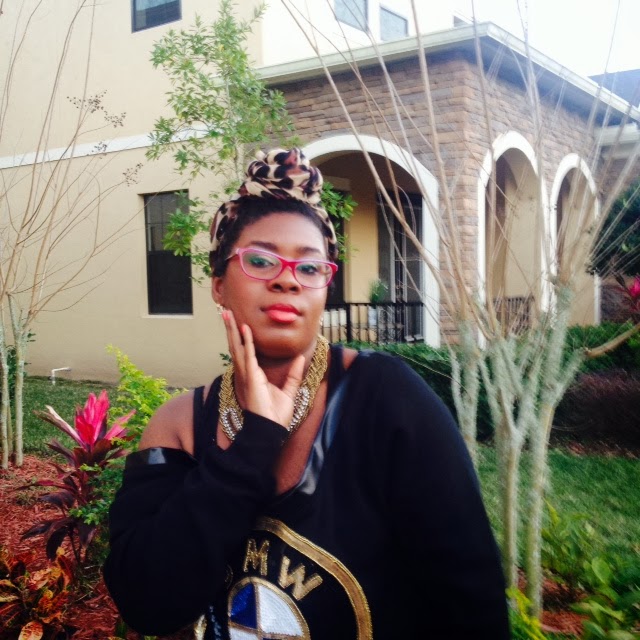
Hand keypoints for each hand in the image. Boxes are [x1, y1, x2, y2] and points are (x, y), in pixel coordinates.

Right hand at [222, 310, 303, 428]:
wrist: (271, 429)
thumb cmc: (276, 415)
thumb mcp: (289, 390)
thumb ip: (293, 374)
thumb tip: (299, 359)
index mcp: (253, 375)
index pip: (244, 350)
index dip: (240, 336)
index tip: (238, 322)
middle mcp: (246, 372)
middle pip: (236, 345)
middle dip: (231, 328)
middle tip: (225, 311)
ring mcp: (247, 374)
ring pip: (237, 347)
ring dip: (232, 330)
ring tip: (227, 314)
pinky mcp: (252, 377)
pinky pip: (248, 355)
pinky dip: (247, 341)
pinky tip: (245, 328)